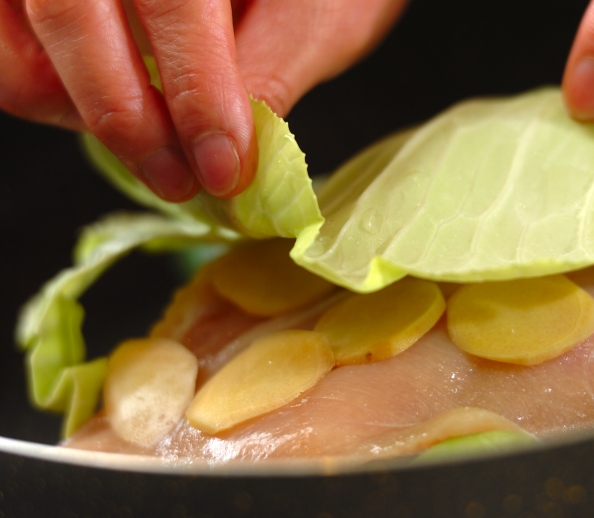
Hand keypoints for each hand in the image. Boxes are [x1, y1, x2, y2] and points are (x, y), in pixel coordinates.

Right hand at [0, 0, 405, 200]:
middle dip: (123, 114)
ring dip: (73, 107)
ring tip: (151, 142)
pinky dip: (48, 91)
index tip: (225, 169)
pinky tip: (117, 104)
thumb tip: (227, 152)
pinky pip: (10, 51)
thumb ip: (270, 70)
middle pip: (68, 10)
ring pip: (18, 43)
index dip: (196, 92)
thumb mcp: (317, 12)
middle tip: (178, 180)